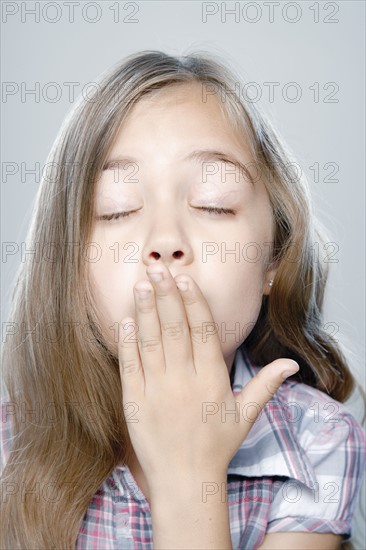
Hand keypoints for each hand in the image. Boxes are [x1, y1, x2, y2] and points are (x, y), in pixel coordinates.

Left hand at [118, 260, 298, 489]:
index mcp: (211, 378)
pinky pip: (130, 365)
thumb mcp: (245, 415)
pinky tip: (125, 321)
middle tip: (157, 268)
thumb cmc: (216, 447)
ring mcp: (156, 388)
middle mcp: (184, 379)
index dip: (193, 301)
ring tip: (140, 284)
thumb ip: (265, 385)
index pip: (202, 330)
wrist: (184, 481)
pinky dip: (127, 342)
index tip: (185, 279)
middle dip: (166, 295)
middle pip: (175, 327)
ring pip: (150, 340)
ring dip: (145, 311)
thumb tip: (291, 364)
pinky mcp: (134, 400)